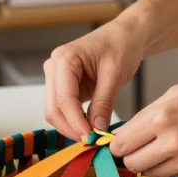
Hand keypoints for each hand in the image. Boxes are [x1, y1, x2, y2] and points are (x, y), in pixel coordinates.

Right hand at [44, 18, 144, 139]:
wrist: (125, 35)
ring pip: (55, 112)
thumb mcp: (115, 74)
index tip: (90, 138)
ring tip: (93, 135)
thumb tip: (96, 129)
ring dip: (71, 127)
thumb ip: (104, 102)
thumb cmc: (121, 45)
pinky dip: (74, 121)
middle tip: (92, 141)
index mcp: (64, 59)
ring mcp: (56, 78)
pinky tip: (90, 127)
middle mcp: (54, 67)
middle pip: (53, 109)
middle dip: (71, 128)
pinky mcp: (64, 87)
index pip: (63, 99)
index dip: (75, 122)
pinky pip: (63, 110)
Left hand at [110, 69, 177, 176]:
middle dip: (130, 156)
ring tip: (160, 149)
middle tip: (138, 147)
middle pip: (132, 163)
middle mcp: (173, 140)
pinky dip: (170, 167)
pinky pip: (173, 175)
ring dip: (149, 164)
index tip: (121, 142)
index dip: (118, 144)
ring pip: (150, 174)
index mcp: (163, 116)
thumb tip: (125, 135)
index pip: (122, 143)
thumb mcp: (176, 93)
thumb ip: (148, 115)